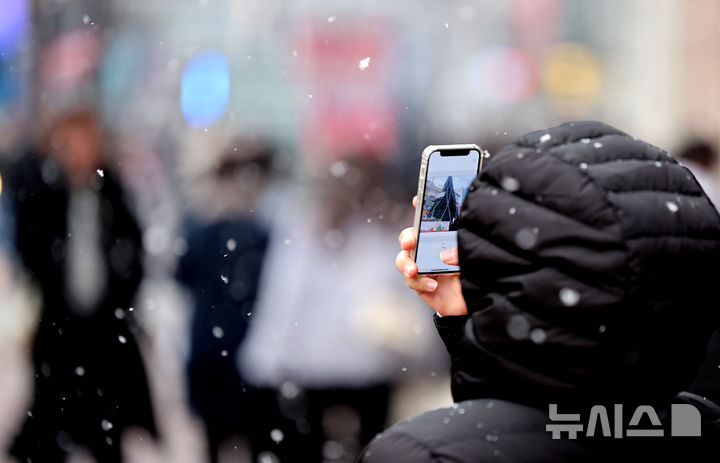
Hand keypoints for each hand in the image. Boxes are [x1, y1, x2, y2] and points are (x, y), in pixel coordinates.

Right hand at [395, 196, 467, 316]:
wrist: (480, 302)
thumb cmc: (478, 274)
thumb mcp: (474, 256)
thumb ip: (460, 252)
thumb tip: (444, 256)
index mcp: (443, 237)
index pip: (430, 217)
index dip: (421, 206)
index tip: (417, 200)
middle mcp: (431, 249)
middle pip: (410, 236)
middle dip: (406, 237)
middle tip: (410, 242)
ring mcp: (425, 266)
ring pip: (404, 259)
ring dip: (405, 263)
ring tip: (414, 270)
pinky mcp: (422, 283)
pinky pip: (412, 281)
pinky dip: (420, 282)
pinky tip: (433, 284)